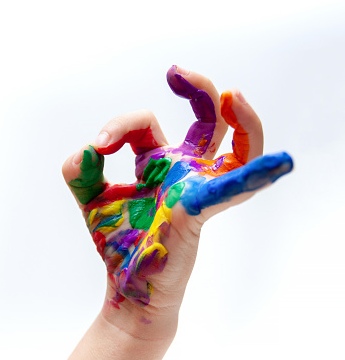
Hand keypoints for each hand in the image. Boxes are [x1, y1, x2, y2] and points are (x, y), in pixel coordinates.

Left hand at [62, 66, 292, 336]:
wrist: (130, 286)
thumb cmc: (119, 243)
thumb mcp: (92, 199)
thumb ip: (80, 171)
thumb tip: (88, 149)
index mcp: (158, 163)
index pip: (146, 123)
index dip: (121, 125)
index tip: (99, 145)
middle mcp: (183, 171)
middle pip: (209, 122)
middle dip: (200, 91)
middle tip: (176, 73)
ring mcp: (198, 189)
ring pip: (237, 149)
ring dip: (244, 122)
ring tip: (232, 96)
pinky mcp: (201, 211)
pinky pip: (233, 189)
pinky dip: (255, 176)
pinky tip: (280, 164)